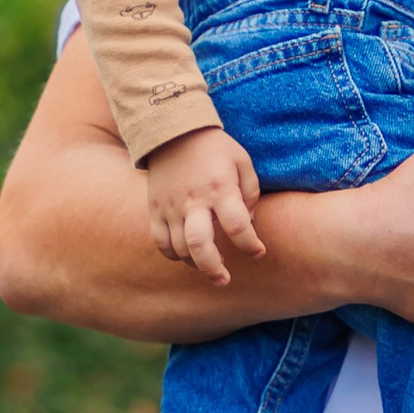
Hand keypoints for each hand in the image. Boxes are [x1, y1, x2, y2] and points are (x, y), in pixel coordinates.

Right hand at [143, 124, 264, 284]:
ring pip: (179, 249)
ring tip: (210, 265)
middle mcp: (194, 201)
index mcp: (220, 188)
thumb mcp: (243, 162)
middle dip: (214, 268)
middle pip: (199, 245)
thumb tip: (247, 224)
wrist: (173, 132)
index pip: (238, 226)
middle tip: (224, 280)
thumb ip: (251, 194)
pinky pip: (160, 242)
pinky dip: (173, 255)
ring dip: (196, 264)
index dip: (251, 245)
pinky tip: (186, 255)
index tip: (258, 252)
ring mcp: (171, 207)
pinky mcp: (155, 209)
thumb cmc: (215, 149)